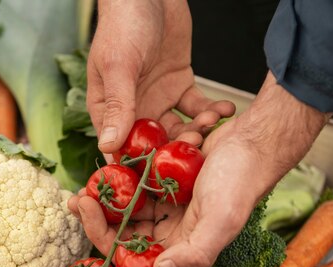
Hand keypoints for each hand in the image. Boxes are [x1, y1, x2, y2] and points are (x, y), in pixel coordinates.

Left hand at [71, 72, 329, 266]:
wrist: (248, 140)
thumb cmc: (240, 182)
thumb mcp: (221, 219)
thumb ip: (195, 252)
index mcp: (187, 257)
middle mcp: (171, 240)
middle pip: (125, 249)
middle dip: (98, 233)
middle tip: (81, 207)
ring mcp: (162, 215)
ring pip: (121, 221)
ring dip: (98, 211)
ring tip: (80, 195)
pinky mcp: (158, 191)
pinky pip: (127, 197)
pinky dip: (111, 190)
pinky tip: (95, 180)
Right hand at [87, 0, 234, 153]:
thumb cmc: (124, 25)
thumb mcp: (119, 66)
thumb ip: (116, 105)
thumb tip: (109, 145)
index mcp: (108, 110)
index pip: (120, 147)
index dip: (138, 164)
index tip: (159, 175)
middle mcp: (133, 109)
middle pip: (153, 144)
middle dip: (175, 148)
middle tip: (195, 142)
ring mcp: (157, 100)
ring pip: (178, 129)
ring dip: (196, 130)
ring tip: (212, 120)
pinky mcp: (179, 87)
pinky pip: (196, 108)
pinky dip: (211, 111)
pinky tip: (225, 109)